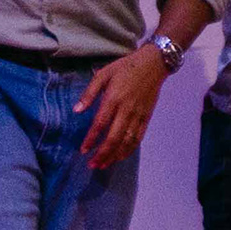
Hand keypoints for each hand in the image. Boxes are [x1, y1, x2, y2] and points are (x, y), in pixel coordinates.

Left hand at [75, 45, 171, 171]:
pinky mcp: (147, 117)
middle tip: (92, 165)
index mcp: (114, 98)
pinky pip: (138, 137)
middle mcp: (127, 110)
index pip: (100, 124)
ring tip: (104, 165)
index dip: (91, 139)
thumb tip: (77, 110)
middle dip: (103, 153)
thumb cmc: (125, 67)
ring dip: (115, 155)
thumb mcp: (103, 74)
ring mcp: (139, 115)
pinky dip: (129, 149)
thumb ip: (89, 93)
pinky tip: (121, 156)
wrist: (154, 64)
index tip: (83, 150)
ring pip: (127, 141)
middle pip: (114, 137)